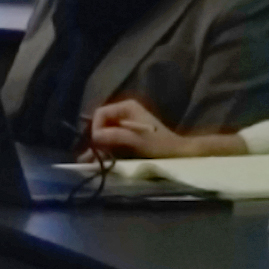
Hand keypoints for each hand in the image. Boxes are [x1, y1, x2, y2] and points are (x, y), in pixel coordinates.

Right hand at [84, 99, 246, 158]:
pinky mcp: (127, 135)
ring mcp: (125, 123)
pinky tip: (101, 159)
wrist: (178, 153)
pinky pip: (111, 140)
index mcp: (126, 107)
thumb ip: (115, 136)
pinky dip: (106, 149)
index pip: (100, 114)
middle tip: (90, 156)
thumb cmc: (160, 145)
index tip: (97, 144)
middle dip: (95, 139)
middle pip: (100, 123)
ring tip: (91, 161)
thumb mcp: (137, 140)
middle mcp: (124, 112)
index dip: (96, 128)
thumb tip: (95, 137)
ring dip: (98, 146)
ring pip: (104, 133)